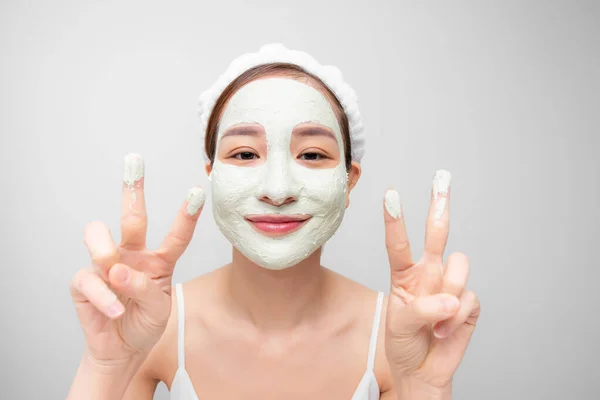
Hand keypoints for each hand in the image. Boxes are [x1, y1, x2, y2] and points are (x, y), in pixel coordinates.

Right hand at [70, 153, 204, 365]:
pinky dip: (104, 297)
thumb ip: (146, 289)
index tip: (198, 191)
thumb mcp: (159, 309)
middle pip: (133, 217)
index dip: (187, 215)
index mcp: (159, 261)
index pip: (176, 236)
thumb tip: (117, 270)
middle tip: (134, 160)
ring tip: (115, 273)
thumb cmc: (144, 322)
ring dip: (106, 252)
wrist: (120, 349)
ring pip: (98, 235)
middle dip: (133, 187)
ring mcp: (106, 265)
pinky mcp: (84, 281)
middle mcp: (132, 255)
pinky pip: (89, 278)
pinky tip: (115, 310)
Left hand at [383, 170, 480, 389]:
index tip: (390, 194)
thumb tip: (450, 299)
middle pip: (436, 234)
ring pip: (458, 266)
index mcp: (405, 274)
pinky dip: (454, 318)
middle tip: (442, 177)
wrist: (422, 371)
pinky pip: (467, 298)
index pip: (398, 243)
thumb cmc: (404, 343)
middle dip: (440, 205)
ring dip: (446, 294)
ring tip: (433, 321)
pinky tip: (444, 331)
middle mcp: (429, 273)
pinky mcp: (468, 303)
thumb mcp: (399, 324)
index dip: (395, 219)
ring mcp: (449, 286)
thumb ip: (421, 308)